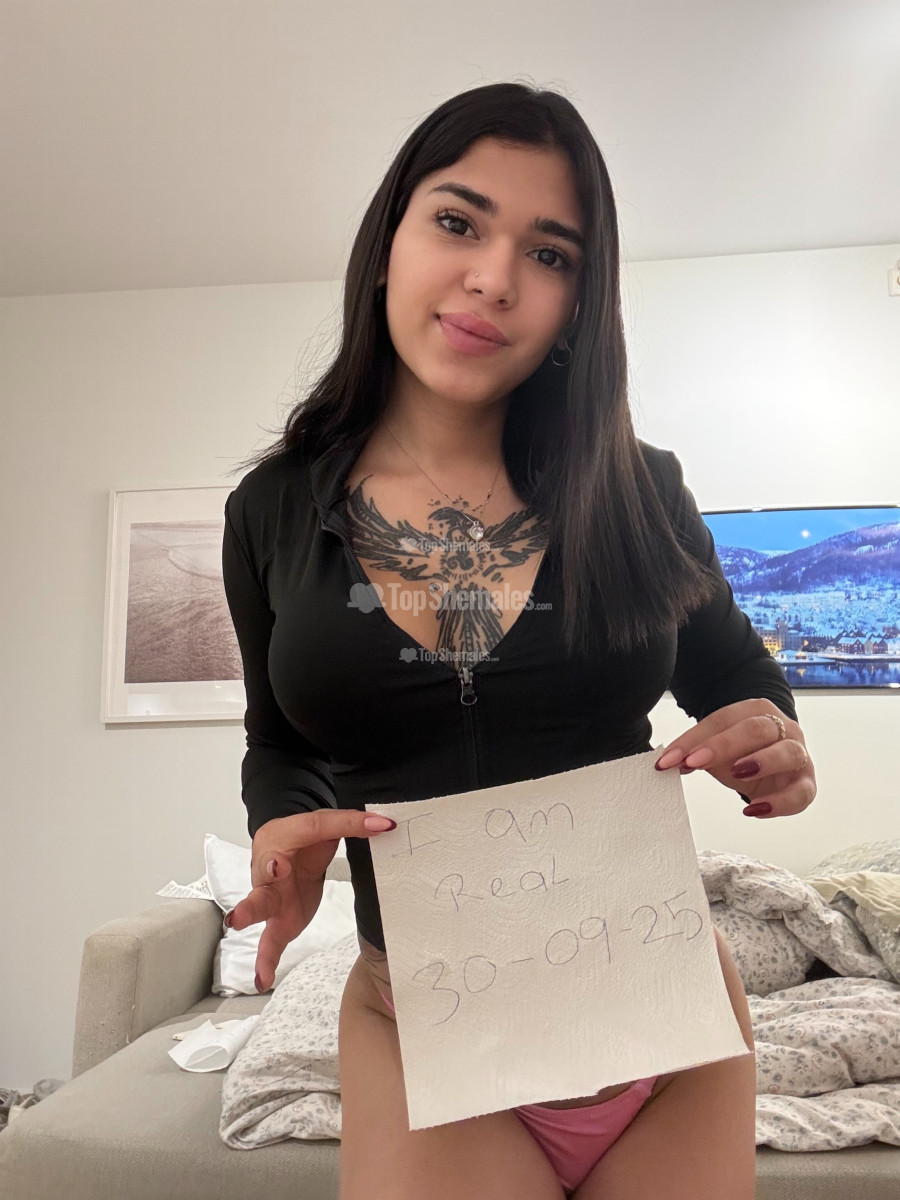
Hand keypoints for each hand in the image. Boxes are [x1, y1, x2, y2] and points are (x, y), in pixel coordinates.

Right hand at [223, 809, 394, 991]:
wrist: (284, 851)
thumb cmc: (304, 840)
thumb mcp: (326, 828)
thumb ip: (352, 826)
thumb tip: (385, 824)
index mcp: (286, 836)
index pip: (317, 829)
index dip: (339, 827)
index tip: (366, 826)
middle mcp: (271, 867)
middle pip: (267, 874)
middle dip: (264, 880)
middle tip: (250, 892)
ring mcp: (271, 896)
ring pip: (259, 904)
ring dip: (249, 913)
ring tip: (236, 922)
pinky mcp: (278, 921)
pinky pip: (268, 941)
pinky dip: (265, 961)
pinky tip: (262, 979)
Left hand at [654, 698, 815, 818]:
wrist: (776, 757)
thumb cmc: (743, 750)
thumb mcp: (716, 748)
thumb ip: (694, 752)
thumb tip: (666, 764)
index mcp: (755, 710)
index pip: (722, 719)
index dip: (694, 739)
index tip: (668, 760)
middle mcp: (782, 727)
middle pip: (756, 729)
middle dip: (723, 746)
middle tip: (695, 762)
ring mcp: (799, 753)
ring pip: (788, 752)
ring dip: (762, 762)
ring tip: (736, 775)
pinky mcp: (807, 782)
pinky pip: (801, 792)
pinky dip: (779, 803)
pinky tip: (753, 809)